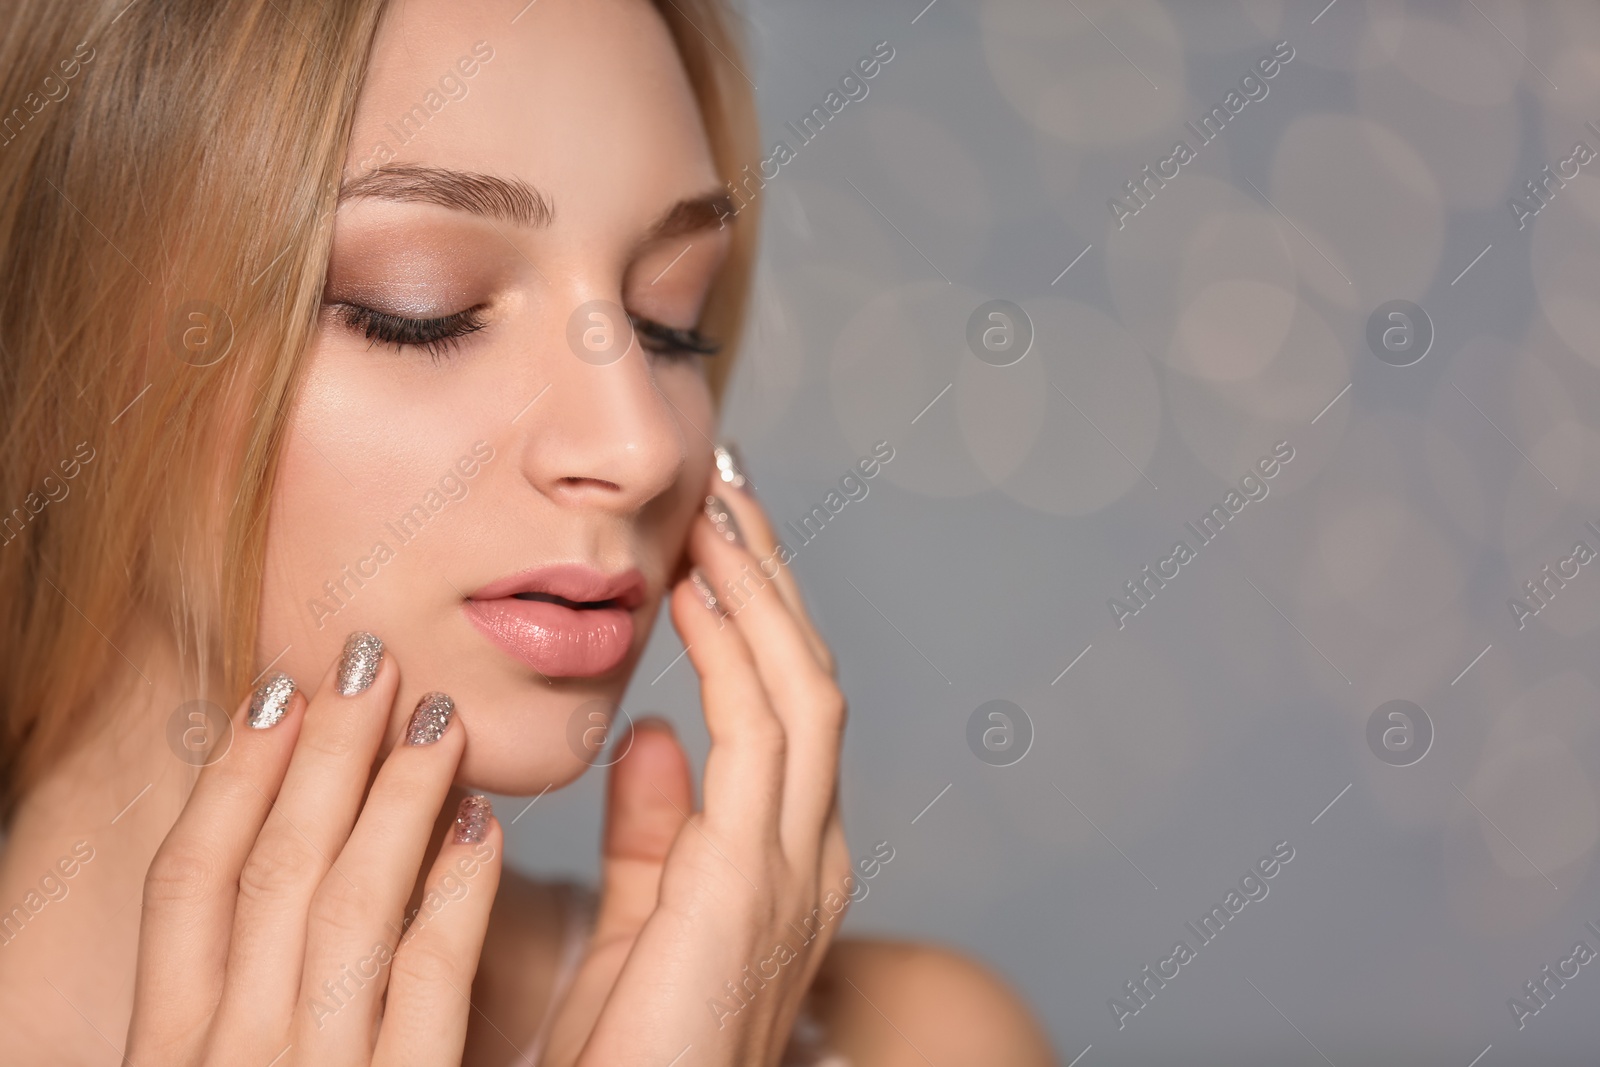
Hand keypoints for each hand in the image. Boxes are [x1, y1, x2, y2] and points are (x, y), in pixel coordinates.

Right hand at [127, 636, 502, 1065]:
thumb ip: (236, 991)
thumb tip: (273, 858)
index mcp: (171, 1048)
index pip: (186, 882)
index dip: (231, 777)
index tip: (276, 692)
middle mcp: (234, 1057)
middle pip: (274, 870)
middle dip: (324, 753)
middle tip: (371, 662)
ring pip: (352, 904)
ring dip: (397, 794)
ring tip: (438, 715)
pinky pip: (432, 974)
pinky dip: (459, 889)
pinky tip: (485, 822)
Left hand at [541, 474, 852, 1065]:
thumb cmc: (631, 1057)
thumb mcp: (641, 927)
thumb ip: (654, 835)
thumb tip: (653, 737)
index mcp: (781, 865)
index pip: (781, 708)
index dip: (753, 616)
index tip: (710, 540)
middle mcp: (810, 855)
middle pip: (805, 678)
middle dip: (770, 576)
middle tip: (729, 484)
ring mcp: (797, 866)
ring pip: (801, 685)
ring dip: (760, 587)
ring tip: (718, 505)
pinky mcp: (755, 877)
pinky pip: (763, 726)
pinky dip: (738, 642)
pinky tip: (697, 583)